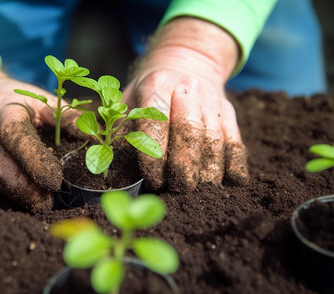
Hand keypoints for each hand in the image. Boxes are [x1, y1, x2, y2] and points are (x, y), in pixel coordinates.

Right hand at [0, 43, 75, 211]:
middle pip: (3, 167)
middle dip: (28, 189)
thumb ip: (67, 116)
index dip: (35, 160)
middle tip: (52, 201)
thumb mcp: (41, 98)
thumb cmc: (16, 98)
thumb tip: (96, 136)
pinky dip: (17, 195)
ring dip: (23, 197)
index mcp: (4, 112)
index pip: (16, 138)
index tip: (56, 180)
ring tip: (46, 205)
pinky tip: (35, 200)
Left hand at [123, 18, 248, 191]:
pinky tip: (227, 183)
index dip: (155, 153)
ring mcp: (213, 102)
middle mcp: (188, 90)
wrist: (186, 61)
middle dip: (183, 166)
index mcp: (157, 85)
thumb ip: (114, 127)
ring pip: (215, 141)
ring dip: (207, 172)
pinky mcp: (230, 114)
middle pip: (191, 133)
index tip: (151, 178)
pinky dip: (234, 165)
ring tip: (197, 192)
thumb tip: (97, 162)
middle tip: (176, 190)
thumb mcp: (125, 99)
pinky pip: (236, 142)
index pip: (157, 121)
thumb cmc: (148, 91)